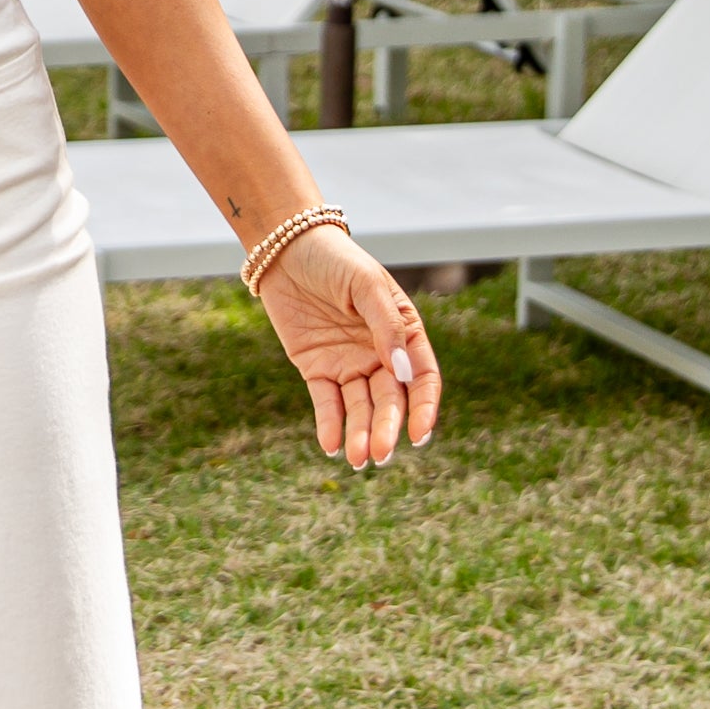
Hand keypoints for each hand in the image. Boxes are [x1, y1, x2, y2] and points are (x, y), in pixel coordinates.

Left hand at [254, 224, 439, 464]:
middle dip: (388, 428)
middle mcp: (380, 354)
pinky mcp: (316, 369)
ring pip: (360, 408)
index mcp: (404, 333)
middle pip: (390, 400)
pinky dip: (329, 425)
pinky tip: (330, 445)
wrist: (285, 250)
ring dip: (361, 434)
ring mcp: (348, 363)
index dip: (424, 407)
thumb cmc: (335, 260)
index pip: (423, 378)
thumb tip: (403, 372)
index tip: (419, 434)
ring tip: (358, 458)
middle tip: (381, 454)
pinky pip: (326, 402)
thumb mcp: (366, 285)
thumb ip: (386, 327)